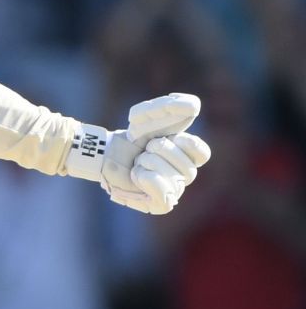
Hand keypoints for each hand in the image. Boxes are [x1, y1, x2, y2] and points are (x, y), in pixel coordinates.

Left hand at [97, 94, 212, 213]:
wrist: (106, 152)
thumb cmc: (131, 136)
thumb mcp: (147, 115)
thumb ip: (169, 106)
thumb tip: (194, 104)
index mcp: (187, 155)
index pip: (203, 154)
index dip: (188, 144)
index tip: (172, 136)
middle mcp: (184, 175)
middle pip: (188, 169)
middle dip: (160, 152)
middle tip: (145, 149)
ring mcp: (173, 191)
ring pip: (174, 180)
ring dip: (149, 164)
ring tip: (138, 162)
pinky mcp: (159, 204)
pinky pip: (165, 196)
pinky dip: (148, 180)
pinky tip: (137, 175)